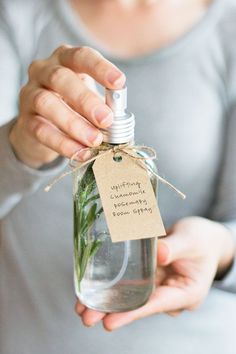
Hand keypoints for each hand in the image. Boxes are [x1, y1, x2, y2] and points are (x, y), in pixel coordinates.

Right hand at [9, 45, 125, 167]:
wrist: (42, 128)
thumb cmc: (73, 107)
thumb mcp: (89, 100)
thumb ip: (103, 105)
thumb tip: (117, 121)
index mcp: (65, 60)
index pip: (81, 56)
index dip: (100, 68)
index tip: (119, 82)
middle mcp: (43, 71)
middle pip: (60, 78)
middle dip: (85, 100)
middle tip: (106, 119)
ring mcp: (30, 94)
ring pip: (46, 103)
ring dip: (73, 123)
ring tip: (94, 140)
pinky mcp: (25, 120)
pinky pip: (41, 130)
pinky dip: (63, 143)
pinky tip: (81, 152)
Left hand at [75, 216, 234, 329]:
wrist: (207, 238)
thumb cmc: (203, 239)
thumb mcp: (191, 239)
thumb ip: (175, 246)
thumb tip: (158, 253)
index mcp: (186, 292)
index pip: (156, 304)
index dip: (132, 313)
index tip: (109, 322)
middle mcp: (171, 293)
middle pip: (139, 304)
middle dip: (112, 311)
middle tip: (86, 318)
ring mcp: (160, 285)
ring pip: (132, 296)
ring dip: (108, 301)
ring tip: (82, 307)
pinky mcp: (152, 275)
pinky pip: (133, 283)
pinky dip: (115, 286)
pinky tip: (94, 288)